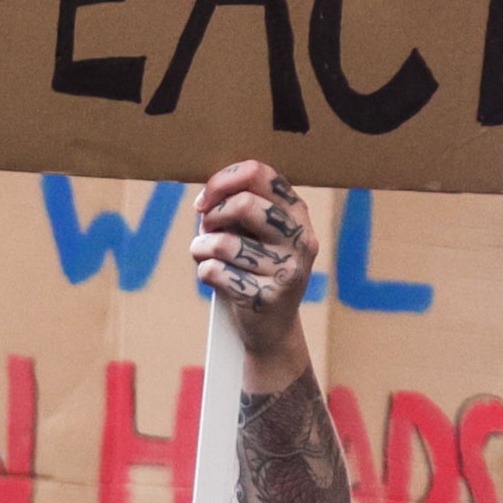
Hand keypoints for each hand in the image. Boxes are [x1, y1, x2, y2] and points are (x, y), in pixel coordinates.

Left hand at [191, 164, 316, 378]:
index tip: (205, 200)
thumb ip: (238, 208)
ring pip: (223, 243)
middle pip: (243, 204)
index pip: (259, 173)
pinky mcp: (267, 297)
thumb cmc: (253, 269)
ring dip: (201, 248)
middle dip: (212, 216)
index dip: (222, 180)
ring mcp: (288, 269)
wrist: (271, 328)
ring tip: (207, 257)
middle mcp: (301, 239)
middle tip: (207, 230)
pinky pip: (213, 271)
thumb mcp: (255, 233)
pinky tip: (217, 281)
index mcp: (297, 214)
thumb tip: (205, 200)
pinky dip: (204, 273)